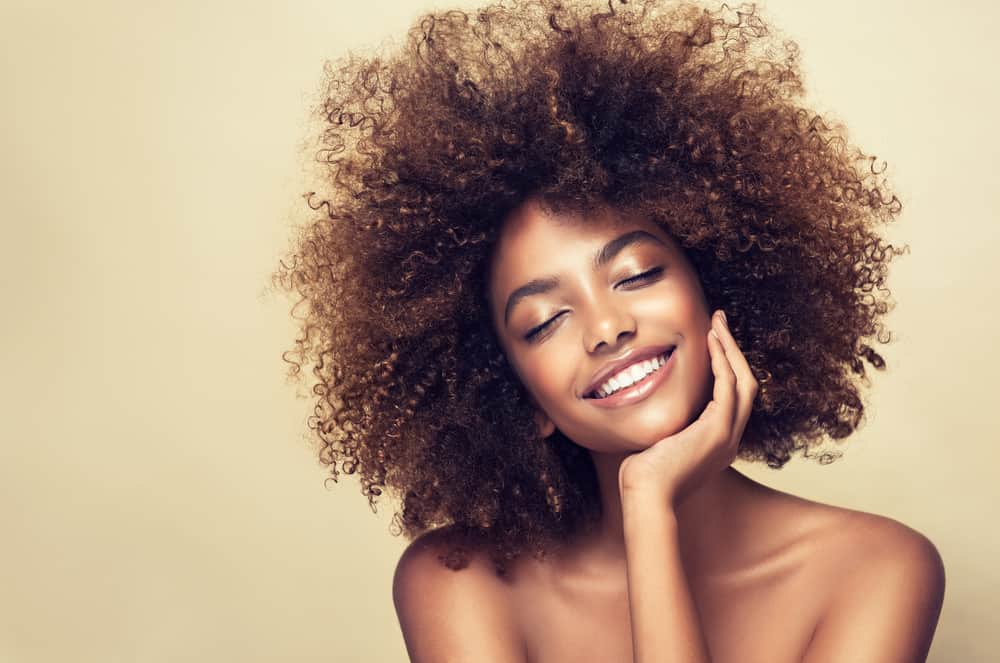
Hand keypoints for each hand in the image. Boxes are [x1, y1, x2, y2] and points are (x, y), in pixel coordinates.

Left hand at [618, 309, 757, 506]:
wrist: (646, 498)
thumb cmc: (643, 477)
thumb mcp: (659, 446)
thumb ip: (665, 427)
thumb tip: (648, 408)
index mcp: (718, 443)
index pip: (732, 397)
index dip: (726, 366)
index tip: (713, 341)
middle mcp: (729, 439)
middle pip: (746, 385)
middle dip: (734, 351)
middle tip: (720, 322)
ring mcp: (727, 436)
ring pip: (743, 381)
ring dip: (731, 349)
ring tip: (717, 323)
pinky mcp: (717, 431)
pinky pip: (728, 386)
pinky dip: (722, 361)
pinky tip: (712, 342)